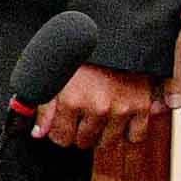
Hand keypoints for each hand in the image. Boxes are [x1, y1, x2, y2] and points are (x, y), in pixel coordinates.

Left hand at [29, 61, 164, 161]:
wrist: (113, 37)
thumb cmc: (80, 54)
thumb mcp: (54, 76)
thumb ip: (44, 107)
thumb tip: (38, 134)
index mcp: (72, 100)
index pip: (61, 138)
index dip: (59, 131)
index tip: (62, 123)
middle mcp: (97, 108)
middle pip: (83, 142)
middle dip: (78, 132)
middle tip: (80, 114)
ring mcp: (121, 109)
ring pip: (107, 143)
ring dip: (101, 134)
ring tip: (97, 115)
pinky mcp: (142, 107)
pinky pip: (135, 137)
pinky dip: (128, 132)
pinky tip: (118, 120)